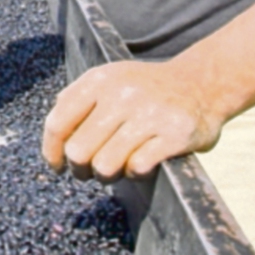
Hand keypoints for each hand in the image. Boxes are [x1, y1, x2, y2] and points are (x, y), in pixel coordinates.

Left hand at [42, 59, 223, 181]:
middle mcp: (121, 94)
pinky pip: (137, 168)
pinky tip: (142, 162)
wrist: (202, 84)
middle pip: (78, 151)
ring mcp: (148, 113)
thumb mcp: (109, 80)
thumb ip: (77, 99)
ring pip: (105, 165)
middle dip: (80, 169)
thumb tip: (53, 135)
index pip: (58, 122)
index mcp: (99, 80)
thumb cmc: (145, 89)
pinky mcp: (173, 134)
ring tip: (116, 167)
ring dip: (108, 174)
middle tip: (89, 171)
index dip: (52, 152)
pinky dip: (135, 172)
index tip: (57, 167)